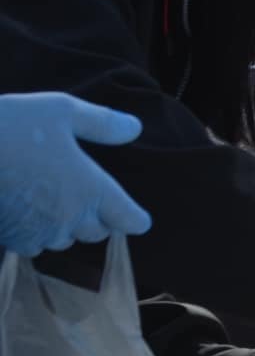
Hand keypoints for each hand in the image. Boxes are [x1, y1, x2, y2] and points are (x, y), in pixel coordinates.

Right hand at [0, 92, 151, 256]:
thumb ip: (103, 124)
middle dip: (98, 219)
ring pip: (63, 240)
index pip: (127, 218)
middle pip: (96, 232)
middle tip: (93, 202)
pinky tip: (29, 212)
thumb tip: (134, 129)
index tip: (140, 220)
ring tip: (57, 203)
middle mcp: (68, 216)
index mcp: (90, 188)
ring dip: (66, 227)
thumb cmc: (15, 125)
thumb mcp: (64, 111)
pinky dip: (36, 233)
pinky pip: (32, 244)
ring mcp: (37, 231)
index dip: (135, 219)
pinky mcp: (9, 237)